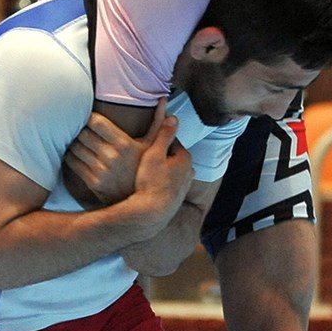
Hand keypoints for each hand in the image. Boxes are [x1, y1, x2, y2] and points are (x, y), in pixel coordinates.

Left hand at [64, 98, 168, 205]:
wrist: (143, 203)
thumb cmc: (146, 170)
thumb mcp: (153, 147)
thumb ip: (157, 122)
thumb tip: (164, 99)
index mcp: (124, 144)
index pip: (95, 122)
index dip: (90, 118)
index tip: (91, 119)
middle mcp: (111, 157)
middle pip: (82, 133)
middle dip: (80, 129)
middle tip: (81, 128)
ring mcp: (100, 170)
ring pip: (74, 147)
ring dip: (73, 142)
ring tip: (78, 140)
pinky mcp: (92, 182)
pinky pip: (72, 163)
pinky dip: (70, 156)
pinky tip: (76, 154)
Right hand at [132, 111, 193, 231]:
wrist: (151, 214)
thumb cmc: (150, 182)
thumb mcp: (154, 153)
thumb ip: (163, 134)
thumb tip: (173, 116)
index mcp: (185, 157)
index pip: (171, 142)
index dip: (156, 141)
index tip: (144, 141)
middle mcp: (189, 172)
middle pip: (171, 157)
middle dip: (159, 155)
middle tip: (142, 157)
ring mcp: (184, 186)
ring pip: (171, 171)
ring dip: (160, 169)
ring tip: (143, 172)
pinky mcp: (178, 199)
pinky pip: (168, 184)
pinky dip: (160, 182)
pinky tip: (148, 185)